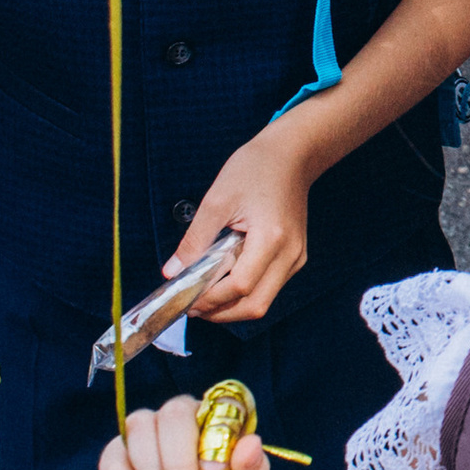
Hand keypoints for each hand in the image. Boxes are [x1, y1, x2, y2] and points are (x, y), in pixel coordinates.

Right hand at [99, 398, 270, 469]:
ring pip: (139, 427)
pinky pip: (112, 461)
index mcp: (220, 418)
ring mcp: (146, 433)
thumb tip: (251, 444)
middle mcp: (183, 416)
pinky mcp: (116, 457)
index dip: (213, 437)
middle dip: (179, 461)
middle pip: (174, 412)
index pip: (217, 403)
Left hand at [169, 129, 316, 322]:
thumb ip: (194, 240)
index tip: (184, 300)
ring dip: (232, 306)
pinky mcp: (296, 256)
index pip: (239, 286)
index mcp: (271, 238)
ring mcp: (296, 256)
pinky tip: (225, 280)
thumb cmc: (256, 169)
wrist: (293, 155)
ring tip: (205, 295)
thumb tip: (172, 272)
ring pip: (264, 301)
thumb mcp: (216, 201)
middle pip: (255, 305)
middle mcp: (290, 253)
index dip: (208, 299)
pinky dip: (245, 293)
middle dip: (221, 313)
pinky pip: (270, 287)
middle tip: (193, 307)